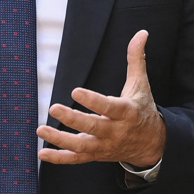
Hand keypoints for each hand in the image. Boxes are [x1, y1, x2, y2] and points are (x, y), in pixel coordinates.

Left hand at [39, 31, 166, 168]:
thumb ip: (137, 59)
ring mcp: (105, 146)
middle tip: (54, 108)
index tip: (75, 91)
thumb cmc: (142, 110)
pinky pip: (77, 159)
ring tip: (41, 129)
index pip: (109, 107)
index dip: (93, 101)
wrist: (152, 144)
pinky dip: (60, 158)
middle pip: (94, 127)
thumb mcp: (141, 84)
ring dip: (60, 140)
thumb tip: (141, 33)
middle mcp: (116, 131)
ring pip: (82, 146)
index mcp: (127, 112)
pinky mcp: (97, 155)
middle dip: (73, 119)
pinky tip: (43, 153)